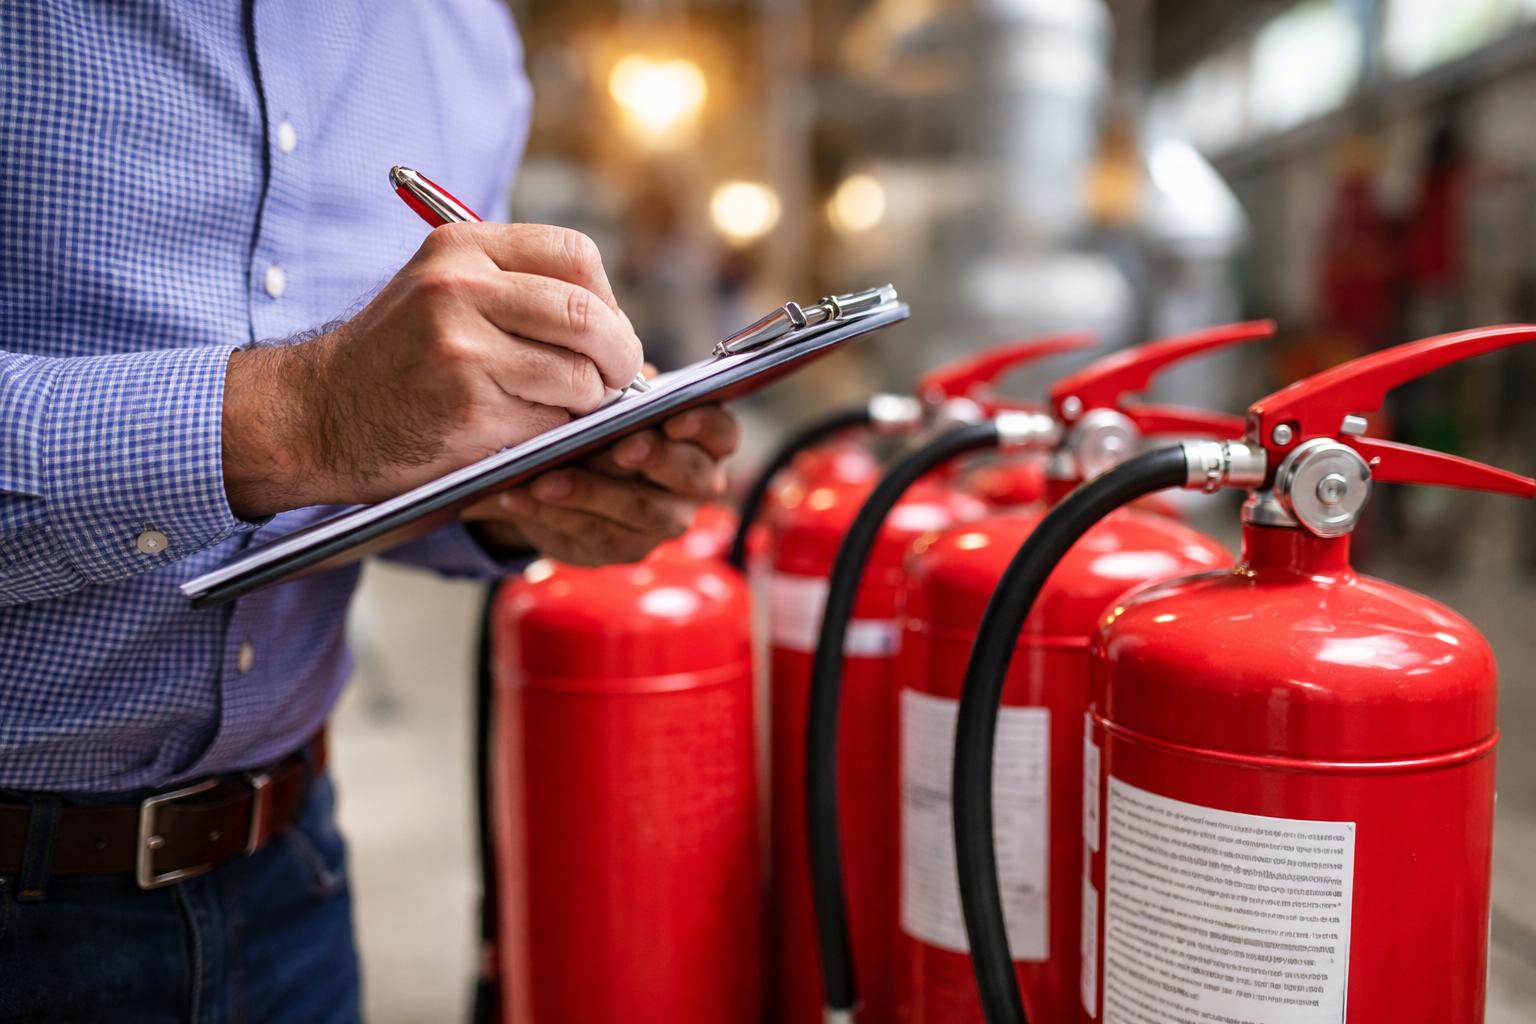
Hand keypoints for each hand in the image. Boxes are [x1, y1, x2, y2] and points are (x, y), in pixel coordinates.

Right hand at [222, 223, 642, 518]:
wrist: (317, 414)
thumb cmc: (396, 358)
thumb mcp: (443, 292)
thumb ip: (519, 289)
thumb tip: (619, 325)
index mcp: (462, 247)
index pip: (577, 255)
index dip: (608, 299)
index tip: (606, 330)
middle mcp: (461, 288)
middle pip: (588, 316)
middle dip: (619, 355)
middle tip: (618, 378)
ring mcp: (464, 350)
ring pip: (579, 376)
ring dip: (588, 401)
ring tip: (564, 406)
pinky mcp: (469, 409)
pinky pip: (551, 422)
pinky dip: (554, 433)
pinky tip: (525, 429)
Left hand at [462, 405, 738, 566]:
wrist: (566, 474)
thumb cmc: (602, 423)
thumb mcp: (612, 400)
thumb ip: (625, 391)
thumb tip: (626, 377)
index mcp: (703, 440)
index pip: (722, 432)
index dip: (703, 427)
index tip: (673, 419)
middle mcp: (695, 485)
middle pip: (690, 476)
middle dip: (654, 458)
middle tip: (619, 448)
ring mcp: (663, 522)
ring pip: (640, 511)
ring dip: (591, 491)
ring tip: (544, 477)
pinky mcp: (625, 548)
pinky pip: (594, 534)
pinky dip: (553, 513)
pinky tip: (519, 495)